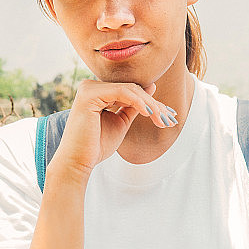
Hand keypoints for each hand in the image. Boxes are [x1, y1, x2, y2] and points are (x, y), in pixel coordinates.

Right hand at [47, 79, 176, 179]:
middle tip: (170, 119)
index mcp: (97, 91)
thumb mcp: (121, 122)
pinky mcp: (89, 94)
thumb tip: (151, 87)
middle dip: (154, 104)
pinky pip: (121, 92)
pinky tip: (149, 113)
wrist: (78, 162)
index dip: (151, 102)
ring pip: (130, 89)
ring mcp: (89, 88)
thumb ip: (134, 105)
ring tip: (162, 120)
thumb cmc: (96, 145)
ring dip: (150, 105)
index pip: (130, 91)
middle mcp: (91, 86)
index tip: (168, 115)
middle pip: (132, 89)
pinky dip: (138, 102)